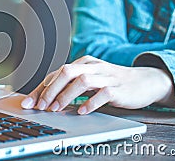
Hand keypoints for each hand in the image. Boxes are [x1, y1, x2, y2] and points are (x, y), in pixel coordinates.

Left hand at [20, 55, 174, 113]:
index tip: (29, 102)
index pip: (56, 73)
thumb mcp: (90, 80)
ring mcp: (107, 76)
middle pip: (66, 72)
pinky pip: (103, 94)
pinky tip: (82, 112)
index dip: (41, 88)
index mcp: (83, 63)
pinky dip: (90, 103)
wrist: (144, 81)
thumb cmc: (112, 82)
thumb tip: (45, 98)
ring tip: (56, 109)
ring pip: (82, 81)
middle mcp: (93, 66)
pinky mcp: (119, 87)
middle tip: (41, 106)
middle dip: (50, 90)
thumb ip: (70, 86)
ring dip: (66, 96)